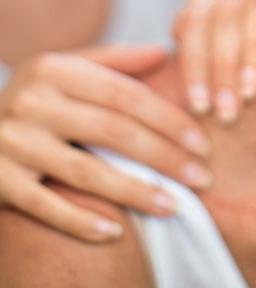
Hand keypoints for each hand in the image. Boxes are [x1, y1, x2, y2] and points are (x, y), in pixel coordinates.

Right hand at [0, 46, 212, 241]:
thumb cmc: (38, 97)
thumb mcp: (66, 68)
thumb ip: (115, 61)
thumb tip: (164, 54)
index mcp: (55, 69)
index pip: (127, 95)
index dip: (169, 119)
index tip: (204, 143)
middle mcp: (31, 103)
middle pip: (114, 132)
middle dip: (165, 156)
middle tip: (202, 177)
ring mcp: (11, 144)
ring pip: (85, 171)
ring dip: (134, 192)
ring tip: (173, 206)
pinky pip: (44, 206)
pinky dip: (79, 221)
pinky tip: (115, 233)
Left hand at [173, 0, 255, 123]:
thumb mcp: (229, 31)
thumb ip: (201, 36)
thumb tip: (174, 33)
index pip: (196, 20)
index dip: (194, 66)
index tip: (199, 107)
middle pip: (223, 15)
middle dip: (222, 68)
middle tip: (227, 112)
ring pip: (254, 5)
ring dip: (250, 52)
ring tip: (251, 92)